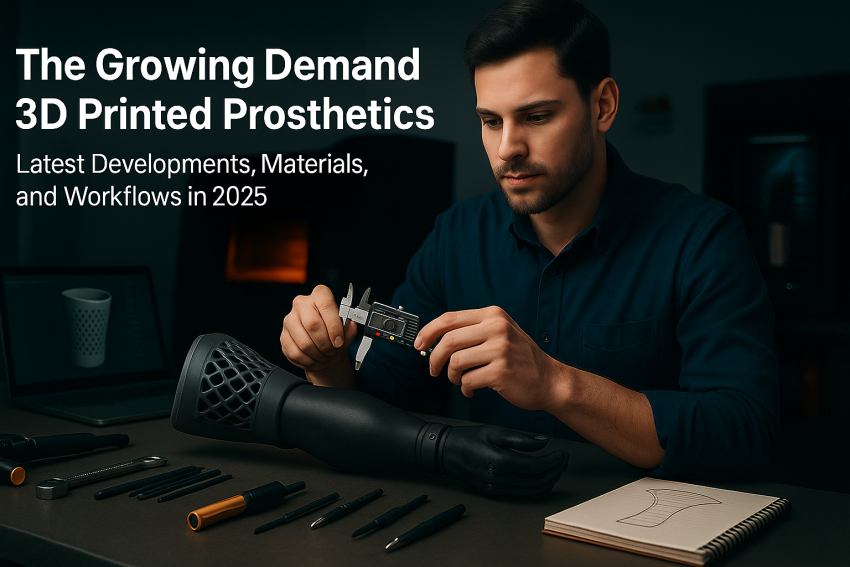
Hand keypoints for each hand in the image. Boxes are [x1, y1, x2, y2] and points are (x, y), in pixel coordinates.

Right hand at [280, 285, 357, 385]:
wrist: (323, 347)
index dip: (334, 325)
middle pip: (313, 324)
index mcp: (319, 295)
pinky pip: (296, 353)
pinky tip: (315, 359)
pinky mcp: (284, 336)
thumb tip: (351, 325)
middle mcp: (301, 303)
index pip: (326, 304)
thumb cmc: (333, 334)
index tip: (339, 340)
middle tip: (332, 351)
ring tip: (325, 355)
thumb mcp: (346, 331)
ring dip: (318, 354)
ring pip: (304, 342)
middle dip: (325, 343)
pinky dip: (309, 361)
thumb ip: (350, 328)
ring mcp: (290, 319)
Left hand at [415, 306, 562, 410]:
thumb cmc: (521, 359)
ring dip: (452, 376)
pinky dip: (465, 388)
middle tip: (434, 370)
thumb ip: (473, 331)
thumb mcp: (501, 333)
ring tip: (461, 380)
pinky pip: (467, 380)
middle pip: (448, 341)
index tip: (419, 344)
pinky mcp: (500, 371)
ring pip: (456, 362)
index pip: (450, 318)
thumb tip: (435, 340)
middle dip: (435, 359)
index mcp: (493, 315)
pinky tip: (473, 389)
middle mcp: (497, 328)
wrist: (550, 380)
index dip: (429, 332)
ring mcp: (500, 349)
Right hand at [441, 425, 568, 495]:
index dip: (554, 461)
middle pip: (538, 481)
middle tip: (564, 459)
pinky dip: (537, 487)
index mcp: (501, 463)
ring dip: (549, 480)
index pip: (537, 467)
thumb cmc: (469, 438)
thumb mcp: (495, 432)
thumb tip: (544, 442)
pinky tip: (542, 477)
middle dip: (555, 471)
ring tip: (557, 468)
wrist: (446, 452)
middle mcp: (500, 480)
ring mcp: (497, 489)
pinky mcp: (494, 492)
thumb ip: (521, 439)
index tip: (563, 452)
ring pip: (532, 490)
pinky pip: (522, 493)